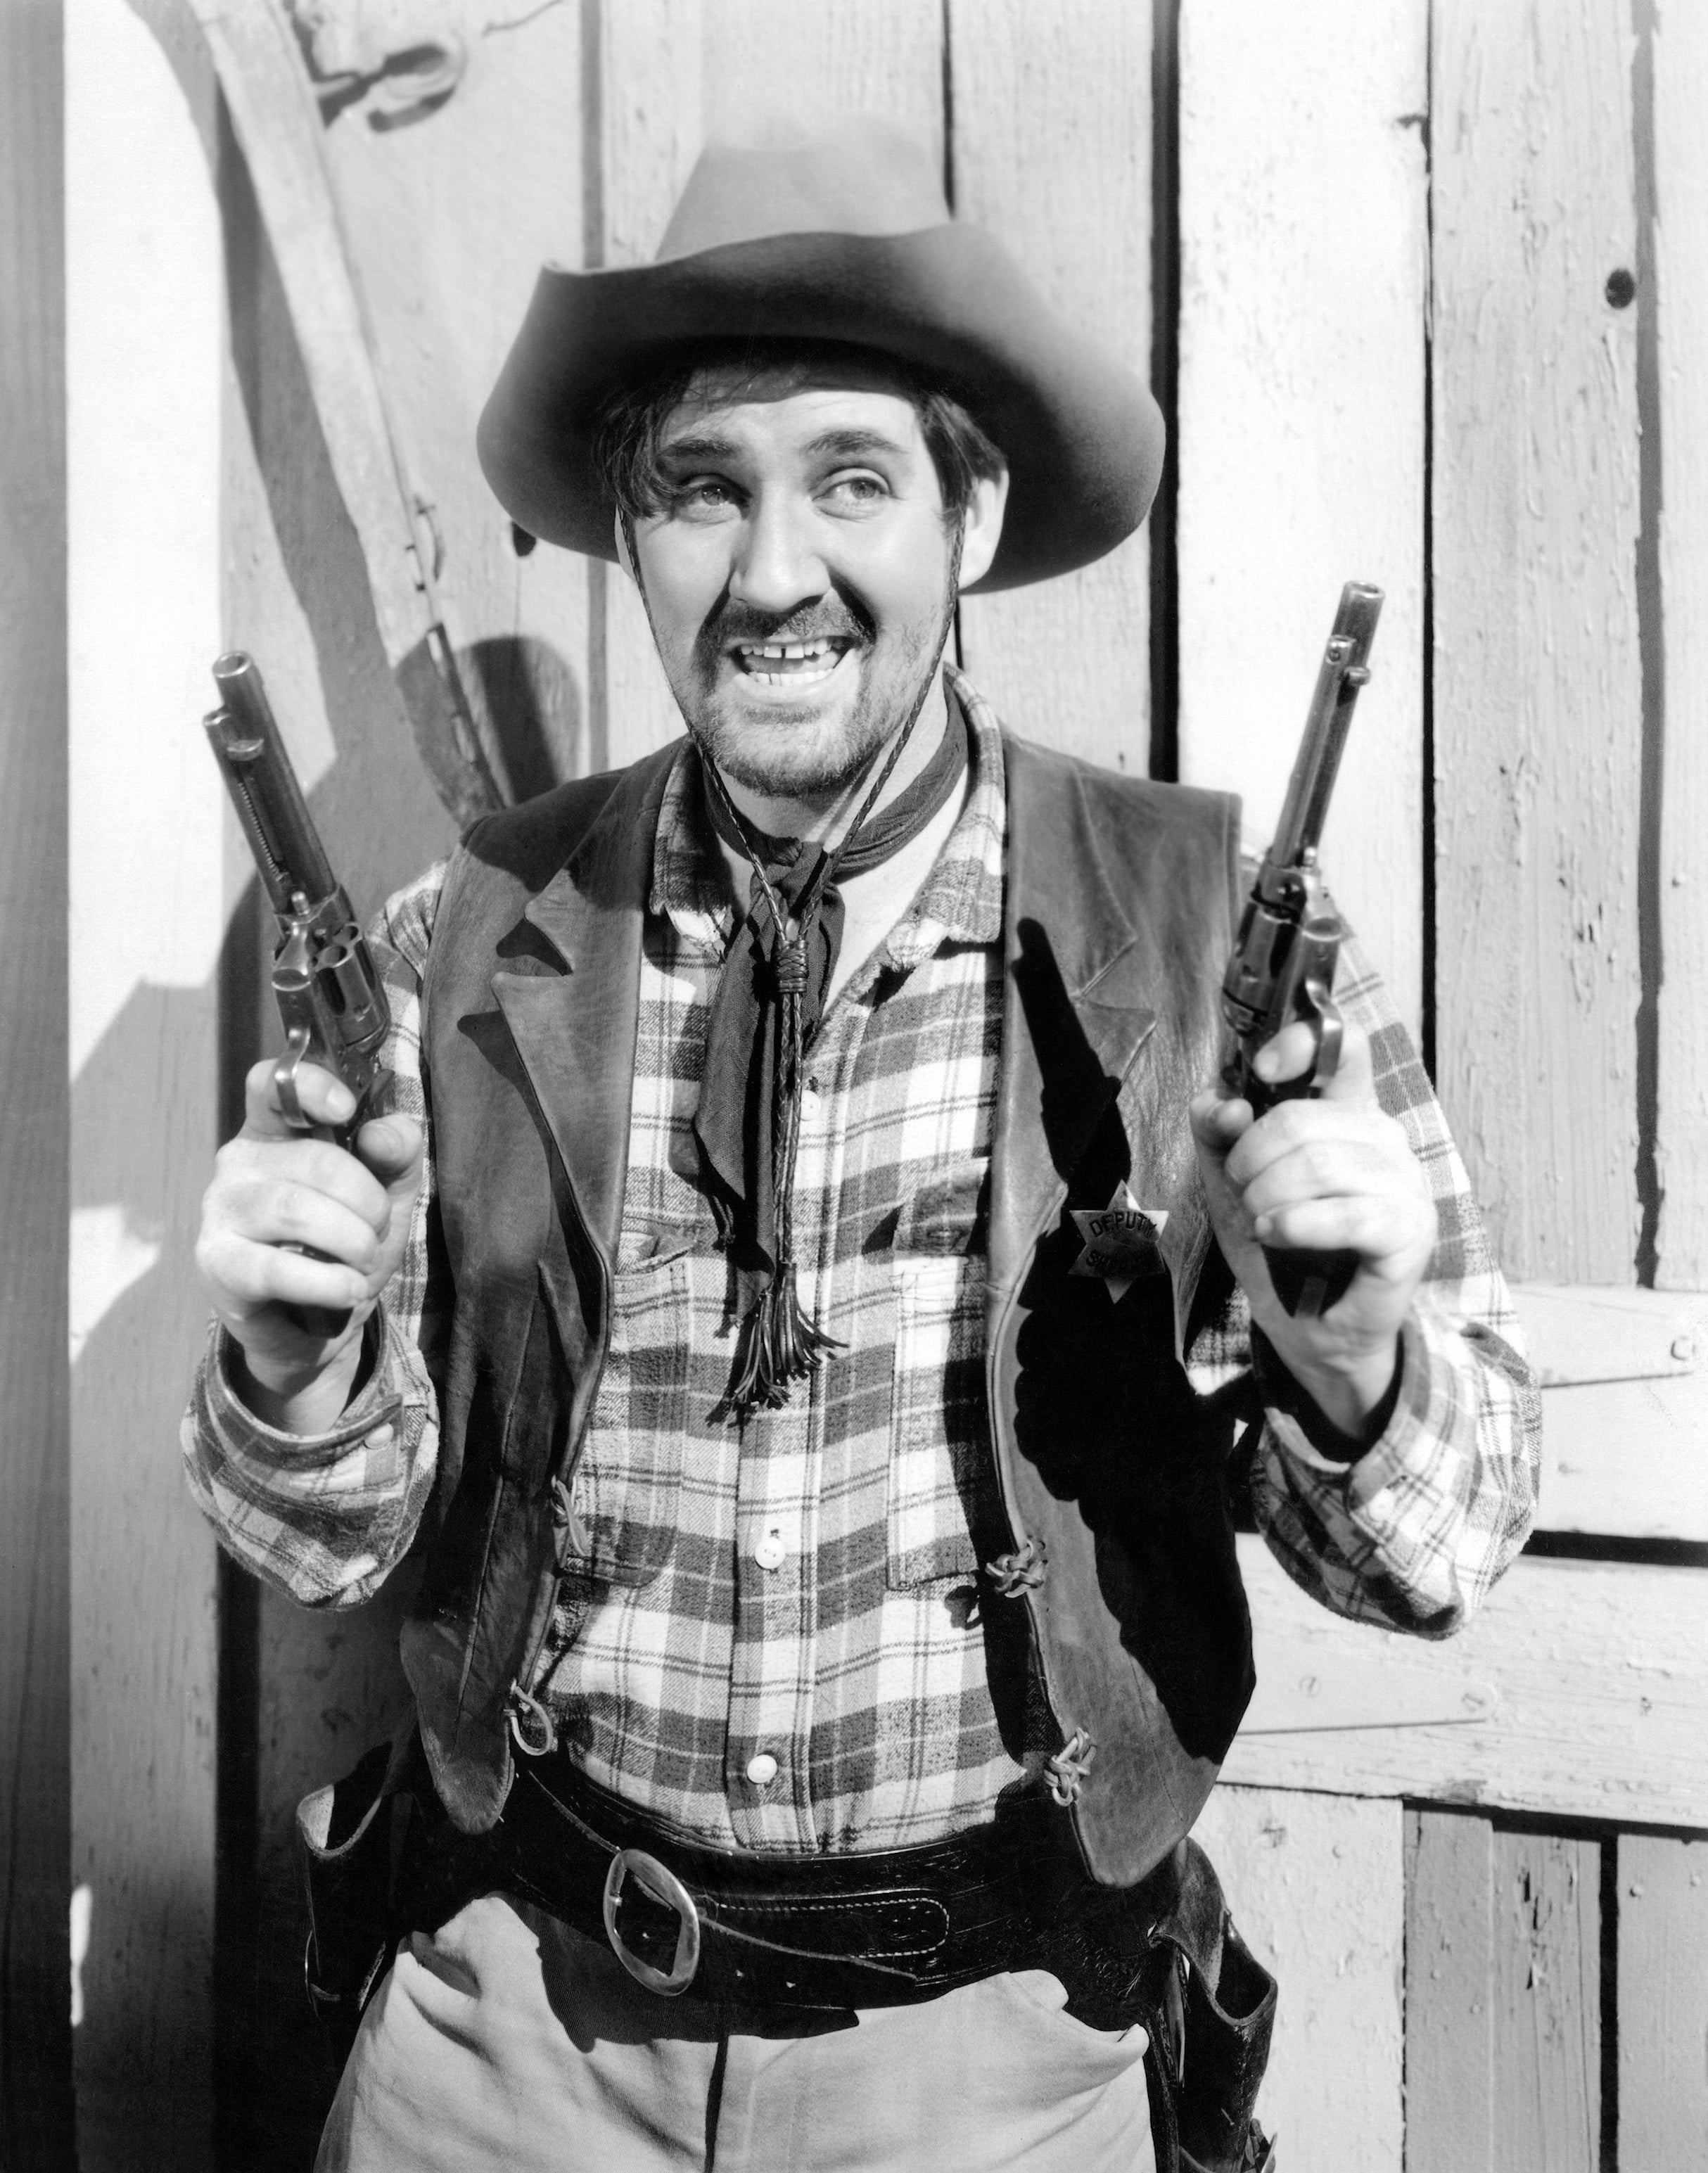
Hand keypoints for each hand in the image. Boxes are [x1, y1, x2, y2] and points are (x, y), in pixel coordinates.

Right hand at [194, 1056, 423, 1432]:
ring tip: (365, 1261)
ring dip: (352, 1241)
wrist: (318, 1322)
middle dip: (367, 1200)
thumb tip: (383, 1133)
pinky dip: (326, 1282)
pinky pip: (274, 1268)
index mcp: (276, 1128)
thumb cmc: (346, 1241)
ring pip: (295, 1211)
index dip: (311, 1086)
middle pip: (313, 1160)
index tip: (346, 1109)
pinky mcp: (217, 1264)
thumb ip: (397, 1151)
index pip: (275, 1083)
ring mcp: (221, 1211)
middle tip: (378, 1228)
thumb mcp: (387, 1190)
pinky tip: (348, 1289)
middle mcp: (238, 1161)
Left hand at [1189, 1020, 1436, 1439]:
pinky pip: (1349, 1214)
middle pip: (1302, 1118)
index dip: (1300, 1044)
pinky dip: (1296, 1223)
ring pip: (1318, 1162)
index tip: (1262, 1072)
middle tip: (1245, 1194)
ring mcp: (1404, 1184)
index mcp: (1348, 1113)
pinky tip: (1275, 1234)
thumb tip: (1223, 1102)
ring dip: (1266, 1196)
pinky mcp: (1410, 1232)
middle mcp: (1385, 1138)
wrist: (1308, 1326)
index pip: (1345, 1047)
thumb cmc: (1278, 1245)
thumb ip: (1217, 1132)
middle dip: (1249, 1159)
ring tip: (1260, 1221)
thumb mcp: (1229, 1182)